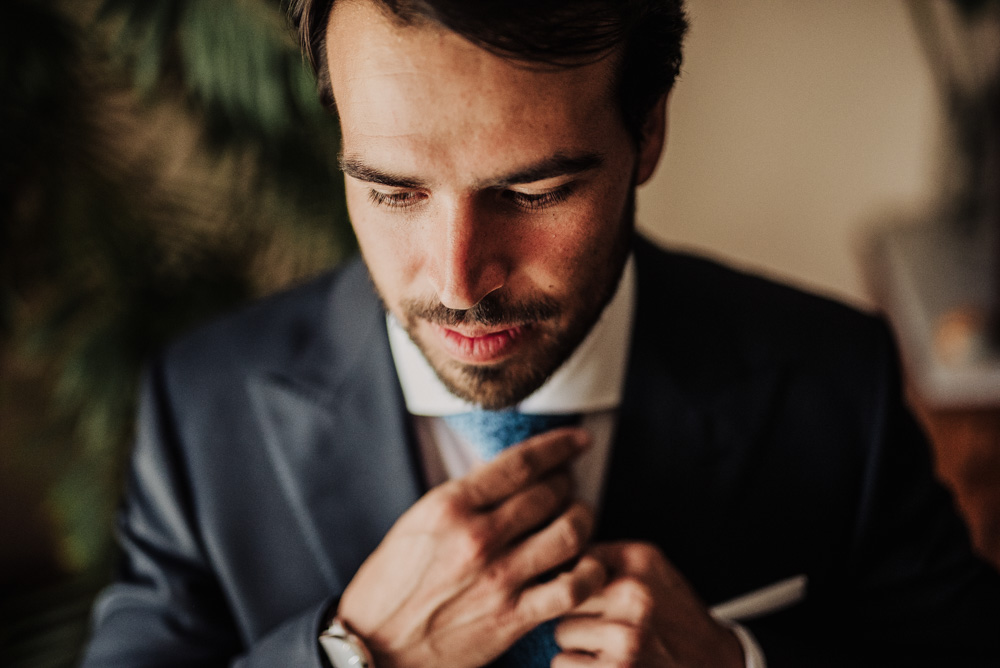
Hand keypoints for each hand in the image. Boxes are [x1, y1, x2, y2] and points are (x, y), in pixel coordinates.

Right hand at [336, 428, 606, 667]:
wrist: (376, 646)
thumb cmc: (394, 583)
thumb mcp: (419, 522)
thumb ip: (466, 498)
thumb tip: (514, 476)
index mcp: (449, 506)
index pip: (520, 463)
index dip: (559, 446)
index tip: (578, 440)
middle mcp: (477, 537)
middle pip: (550, 493)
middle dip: (567, 484)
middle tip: (567, 487)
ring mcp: (498, 578)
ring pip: (570, 533)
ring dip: (583, 520)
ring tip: (579, 519)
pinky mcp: (513, 617)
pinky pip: (573, 588)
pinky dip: (591, 572)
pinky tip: (588, 566)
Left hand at [554, 542, 743, 666]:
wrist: (714, 664)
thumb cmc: (676, 617)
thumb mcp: (653, 568)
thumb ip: (606, 556)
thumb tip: (554, 563)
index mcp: (638, 564)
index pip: (574, 561)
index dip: (574, 579)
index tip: (582, 590)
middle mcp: (633, 597)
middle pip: (564, 597)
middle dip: (578, 612)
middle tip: (605, 624)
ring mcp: (625, 638)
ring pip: (561, 632)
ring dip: (577, 644)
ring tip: (608, 646)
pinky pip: (563, 663)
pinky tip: (605, 665)